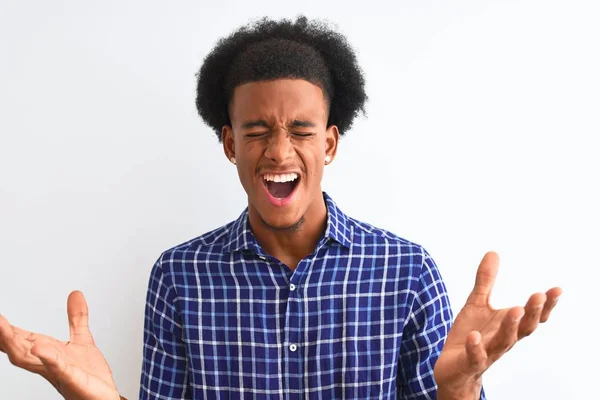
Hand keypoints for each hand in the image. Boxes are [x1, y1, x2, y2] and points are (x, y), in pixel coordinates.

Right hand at [0, 291, 120, 399]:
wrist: (104, 398)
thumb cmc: (89, 376)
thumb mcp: (82, 340)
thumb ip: (77, 318)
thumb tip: (75, 293)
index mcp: (48, 353)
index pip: (22, 339)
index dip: (7, 329)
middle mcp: (47, 363)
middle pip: (19, 348)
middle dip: (4, 335)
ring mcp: (58, 372)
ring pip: (30, 359)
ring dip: (16, 344)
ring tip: (3, 328)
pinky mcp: (72, 379)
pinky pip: (58, 368)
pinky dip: (47, 358)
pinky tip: (39, 348)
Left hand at [433, 252, 561, 397]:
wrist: (453, 368)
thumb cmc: (471, 335)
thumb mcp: (477, 304)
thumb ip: (485, 281)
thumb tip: (493, 252)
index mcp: (509, 326)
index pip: (532, 316)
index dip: (546, 305)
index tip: (556, 289)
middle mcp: (503, 340)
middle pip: (524, 328)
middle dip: (532, 312)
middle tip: (538, 295)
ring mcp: (488, 352)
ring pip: (504, 342)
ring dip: (510, 326)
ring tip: (514, 309)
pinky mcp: (470, 362)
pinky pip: (475, 356)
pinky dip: (476, 347)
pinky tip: (475, 336)